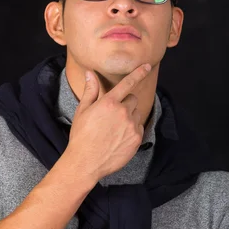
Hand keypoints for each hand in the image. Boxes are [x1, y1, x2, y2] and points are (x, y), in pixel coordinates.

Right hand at [65, 63, 151, 182]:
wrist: (86, 162)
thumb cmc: (81, 136)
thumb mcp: (82, 111)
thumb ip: (90, 91)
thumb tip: (90, 73)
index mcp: (109, 103)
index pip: (128, 83)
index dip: (139, 73)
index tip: (147, 66)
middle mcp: (123, 112)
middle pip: (132, 99)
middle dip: (125, 103)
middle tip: (112, 115)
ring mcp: (131, 126)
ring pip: (136, 114)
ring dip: (129, 117)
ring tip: (114, 129)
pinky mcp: (136, 139)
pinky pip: (139, 127)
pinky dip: (132, 130)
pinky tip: (118, 138)